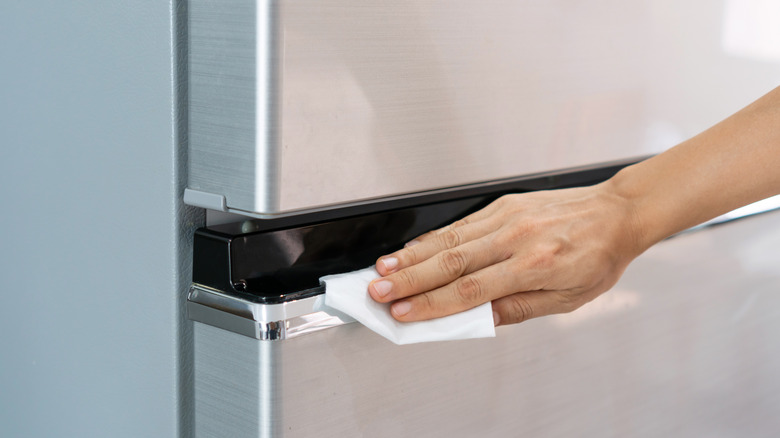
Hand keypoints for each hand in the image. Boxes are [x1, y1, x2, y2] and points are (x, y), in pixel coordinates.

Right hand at [368, 183, 645, 325]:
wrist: (616, 213)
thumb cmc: (596, 257)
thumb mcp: (567, 300)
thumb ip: (518, 308)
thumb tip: (477, 319)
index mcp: (535, 265)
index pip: (471, 291)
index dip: (432, 304)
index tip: (404, 314)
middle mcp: (516, 237)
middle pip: (451, 261)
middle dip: (409, 279)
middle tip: (377, 293)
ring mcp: (507, 217)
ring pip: (449, 238)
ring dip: (412, 256)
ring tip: (383, 270)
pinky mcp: (503, 204)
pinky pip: (461, 223)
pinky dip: (431, 237)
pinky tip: (412, 248)